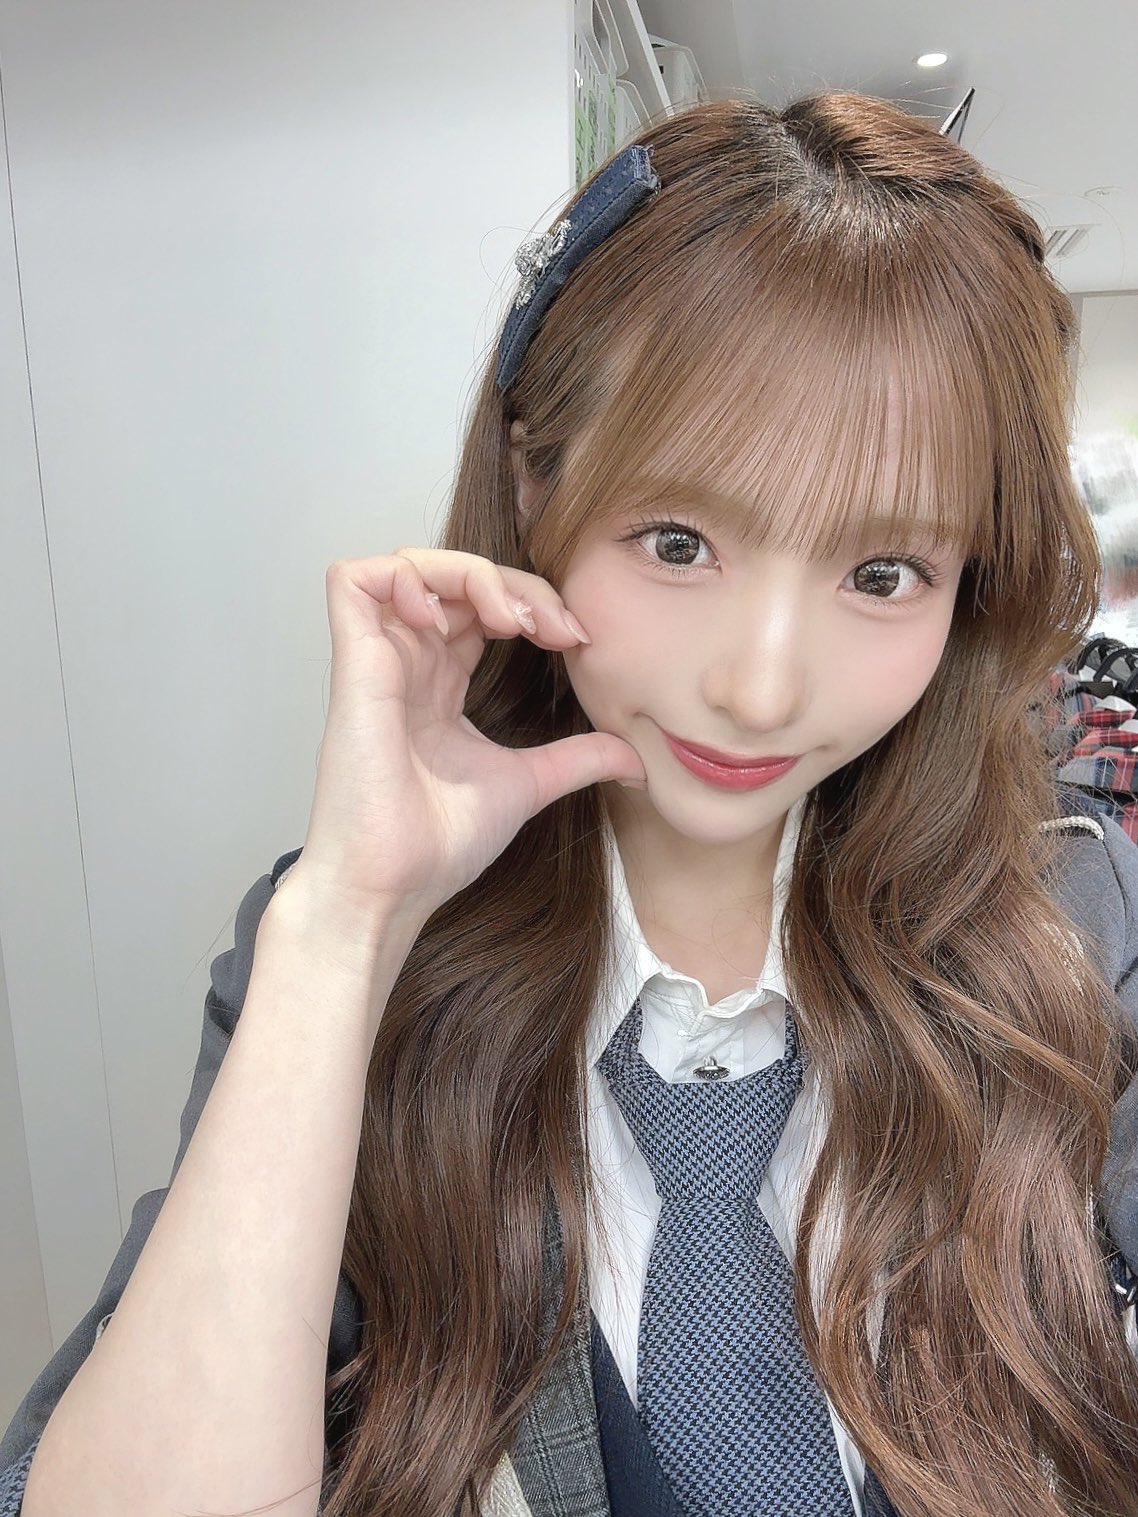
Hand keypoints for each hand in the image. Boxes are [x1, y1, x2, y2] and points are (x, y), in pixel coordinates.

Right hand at [281, 548, 646, 924]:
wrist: (393, 887)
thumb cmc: (437, 845)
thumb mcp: (528, 785)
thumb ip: (577, 759)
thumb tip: (635, 759)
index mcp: (439, 684)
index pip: (480, 606)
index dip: (531, 602)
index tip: (577, 641)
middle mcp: (407, 665)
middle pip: (453, 577)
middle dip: (515, 583)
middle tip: (557, 627)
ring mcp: (377, 661)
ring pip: (409, 565)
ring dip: (469, 573)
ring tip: (511, 619)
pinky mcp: (354, 665)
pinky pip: (355, 580)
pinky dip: (405, 576)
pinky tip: (447, 615)